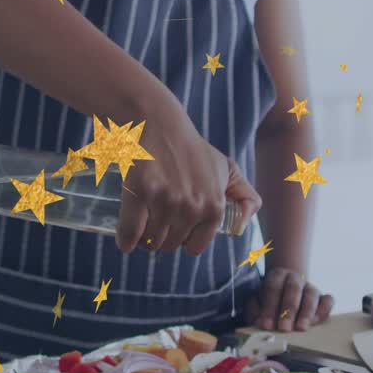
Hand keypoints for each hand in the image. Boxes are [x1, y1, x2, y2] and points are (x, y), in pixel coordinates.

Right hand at [115, 116, 261, 255]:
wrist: (162, 126)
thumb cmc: (193, 150)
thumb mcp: (228, 171)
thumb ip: (247, 199)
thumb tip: (240, 229)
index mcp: (214, 207)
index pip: (194, 246)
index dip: (183, 239)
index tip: (175, 229)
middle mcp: (192, 207)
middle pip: (170, 245)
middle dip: (162, 238)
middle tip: (155, 223)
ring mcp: (164, 200)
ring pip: (150, 241)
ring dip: (143, 240)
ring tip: (142, 227)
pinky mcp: (139, 192)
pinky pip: (130, 232)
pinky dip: (125, 241)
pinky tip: (125, 241)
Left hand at [245, 267, 333, 331]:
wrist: (286, 293)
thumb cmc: (269, 301)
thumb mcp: (257, 303)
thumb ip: (255, 311)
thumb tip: (258, 323)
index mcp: (277, 276)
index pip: (273, 288)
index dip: (269, 307)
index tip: (266, 325)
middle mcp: (295, 278)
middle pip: (293, 289)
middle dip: (288, 310)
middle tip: (284, 328)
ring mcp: (311, 287)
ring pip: (311, 294)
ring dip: (306, 312)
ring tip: (300, 328)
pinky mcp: (323, 297)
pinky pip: (328, 301)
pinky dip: (323, 311)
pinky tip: (315, 323)